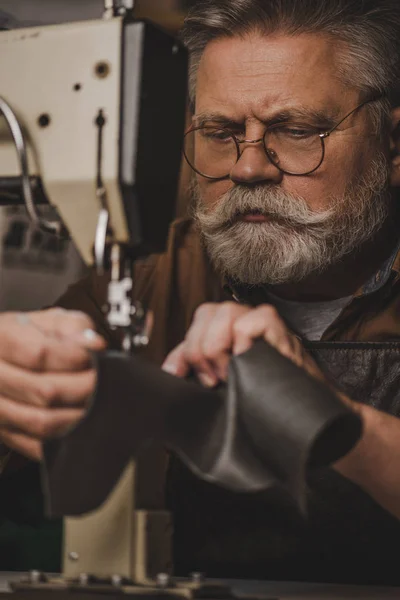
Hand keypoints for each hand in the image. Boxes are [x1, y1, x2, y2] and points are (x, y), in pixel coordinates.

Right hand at [0, 308, 105, 460]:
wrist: (1, 358)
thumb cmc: (25, 336)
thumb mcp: (48, 320)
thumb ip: (72, 328)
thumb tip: (94, 344)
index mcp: (1, 339)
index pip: (40, 354)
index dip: (74, 358)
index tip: (95, 356)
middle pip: (44, 391)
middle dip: (84, 388)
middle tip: (104, 381)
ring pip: (41, 422)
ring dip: (79, 415)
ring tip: (98, 402)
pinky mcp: (5, 432)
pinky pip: (37, 445)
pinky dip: (64, 438)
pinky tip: (81, 425)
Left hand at [162, 302, 322, 386]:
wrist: (302, 412)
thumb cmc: (262, 395)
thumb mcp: (220, 380)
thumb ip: (194, 368)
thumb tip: (170, 369)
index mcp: (226, 327)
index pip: (198, 319)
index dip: (187, 349)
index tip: (192, 378)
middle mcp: (243, 320)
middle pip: (206, 312)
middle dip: (201, 351)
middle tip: (215, 379)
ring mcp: (262, 323)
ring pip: (226, 312)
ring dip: (220, 347)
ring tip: (231, 373)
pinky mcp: (281, 331)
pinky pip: (256, 320)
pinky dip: (246, 340)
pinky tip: (248, 361)